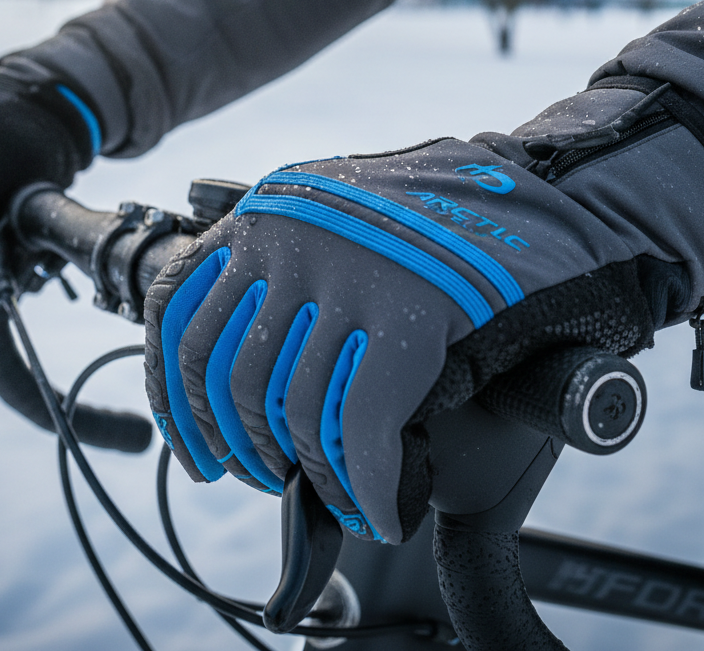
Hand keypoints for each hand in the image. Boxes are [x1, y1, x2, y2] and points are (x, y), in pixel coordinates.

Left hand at [144, 78, 703, 543]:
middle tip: (261, 475)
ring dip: (306, 472)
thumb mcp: (328, 222)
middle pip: (227, 372)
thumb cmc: (427, 226)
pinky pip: (363, 425)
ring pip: (294, 408)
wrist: (531, 195)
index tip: (193, 449)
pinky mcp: (409, 308)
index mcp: (264, 213)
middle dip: (238, 445)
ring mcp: (349, 270)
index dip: (172, 397)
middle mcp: (293, 236)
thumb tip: (231, 392)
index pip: (177, 312)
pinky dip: (366, 484)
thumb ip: (277, 278)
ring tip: (326, 492)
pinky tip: (378, 508)